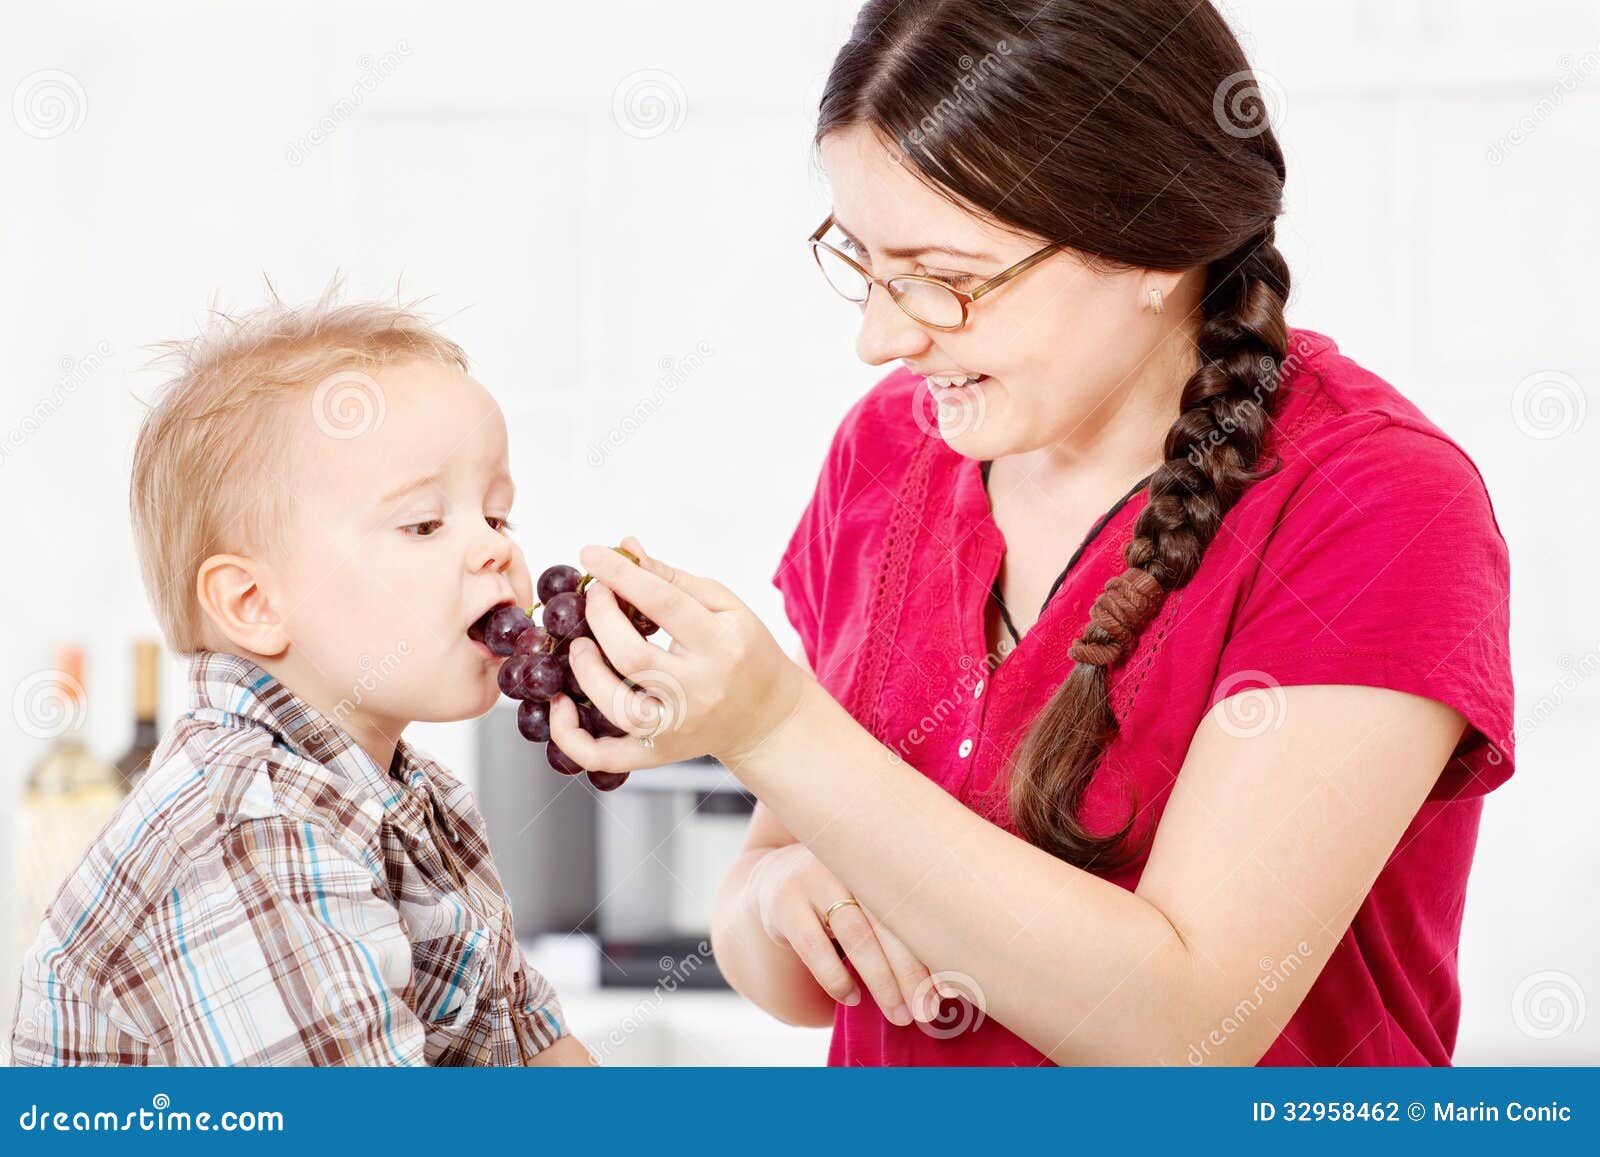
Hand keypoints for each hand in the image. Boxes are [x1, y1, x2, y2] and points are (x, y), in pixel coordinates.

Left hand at [547, 537, 807, 770]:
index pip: (665, 604)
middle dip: (600, 618)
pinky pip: (603, 756)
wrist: (767, 719)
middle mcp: (698, 691)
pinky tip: (562, 705)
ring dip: (584, 670)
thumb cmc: (745, 653)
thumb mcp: (725, 607)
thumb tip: (625, 548)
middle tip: (592, 597)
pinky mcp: (657, 753)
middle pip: (632, 656)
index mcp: (721, 646)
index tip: (592, 553)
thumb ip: (672, 579)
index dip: (622, 575)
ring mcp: (675, 728)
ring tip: (580, 646)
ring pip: (615, 706)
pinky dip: (570, 736)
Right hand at [751, 844, 941, 1026]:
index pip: (918, 908)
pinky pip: (814, 947)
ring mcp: (816, 878)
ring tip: (899, 1015)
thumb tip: (952, 990)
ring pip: (858, 935)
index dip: (935, 952)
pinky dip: (836, 978)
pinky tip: (852, 998)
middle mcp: (852, 863)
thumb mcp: (875, 900)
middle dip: (912, 974)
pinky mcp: (786, 903)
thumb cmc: (848, 900)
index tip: (953, 993)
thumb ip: (905, 929)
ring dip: (882, 981)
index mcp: (886, 859)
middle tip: (927, 1013)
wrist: (778, 877)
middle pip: (890, 922)